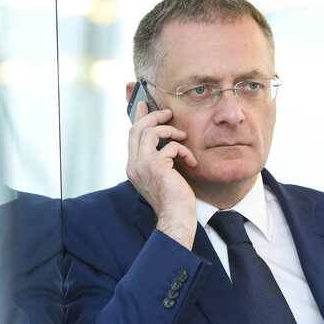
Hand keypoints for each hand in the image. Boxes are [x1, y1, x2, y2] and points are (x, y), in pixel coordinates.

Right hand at [126, 101, 197, 248]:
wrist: (176, 218)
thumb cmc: (174, 199)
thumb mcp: (164, 175)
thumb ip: (160, 159)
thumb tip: (166, 141)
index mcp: (133, 167)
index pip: (132, 136)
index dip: (138, 118)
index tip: (144, 105)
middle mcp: (133, 165)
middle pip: (137, 129)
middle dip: (153, 116)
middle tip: (168, 112)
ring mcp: (142, 166)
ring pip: (151, 133)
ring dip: (171, 131)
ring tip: (183, 137)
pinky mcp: (155, 166)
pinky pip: (170, 146)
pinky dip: (183, 150)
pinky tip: (191, 161)